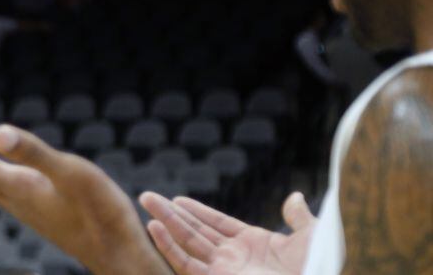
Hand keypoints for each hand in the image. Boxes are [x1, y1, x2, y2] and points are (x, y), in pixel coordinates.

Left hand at [0, 124, 170, 274]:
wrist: (119, 257)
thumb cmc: (99, 213)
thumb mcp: (69, 171)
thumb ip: (33, 152)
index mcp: (21, 189)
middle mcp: (21, 203)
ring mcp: (34, 214)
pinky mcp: (48, 220)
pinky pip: (11, 197)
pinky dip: (0, 181)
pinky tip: (13, 180)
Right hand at [138, 191, 316, 274]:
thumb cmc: (318, 268)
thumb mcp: (312, 237)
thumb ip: (300, 218)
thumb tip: (296, 197)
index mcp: (254, 244)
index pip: (218, 224)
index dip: (198, 211)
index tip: (177, 199)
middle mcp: (233, 257)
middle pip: (195, 230)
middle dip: (172, 213)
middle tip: (148, 196)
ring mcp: (223, 269)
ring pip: (186, 242)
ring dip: (165, 222)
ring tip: (146, 201)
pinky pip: (185, 263)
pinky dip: (168, 245)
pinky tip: (154, 227)